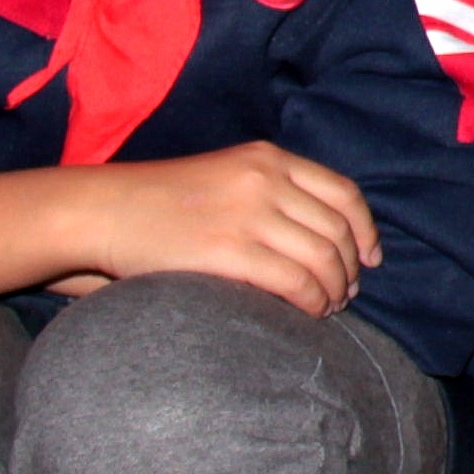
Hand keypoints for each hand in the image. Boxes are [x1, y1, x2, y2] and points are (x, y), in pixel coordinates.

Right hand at [65, 142, 379, 315]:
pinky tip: (307, 315)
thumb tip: (323, 237)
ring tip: (328, 308)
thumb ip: (271, 192)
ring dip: (334, 291)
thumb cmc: (160, 202)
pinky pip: (296, 283)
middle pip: (338, 231)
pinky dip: (312, 304)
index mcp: (267, 158)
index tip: (371, 258)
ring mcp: (248, 214)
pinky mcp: (230, 251)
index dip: (366, 230)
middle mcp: (264, 179)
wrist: (102, 211)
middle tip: (346, 294)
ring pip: (323, 260)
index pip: (343, 193)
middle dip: (350, 269)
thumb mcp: (225, 175)